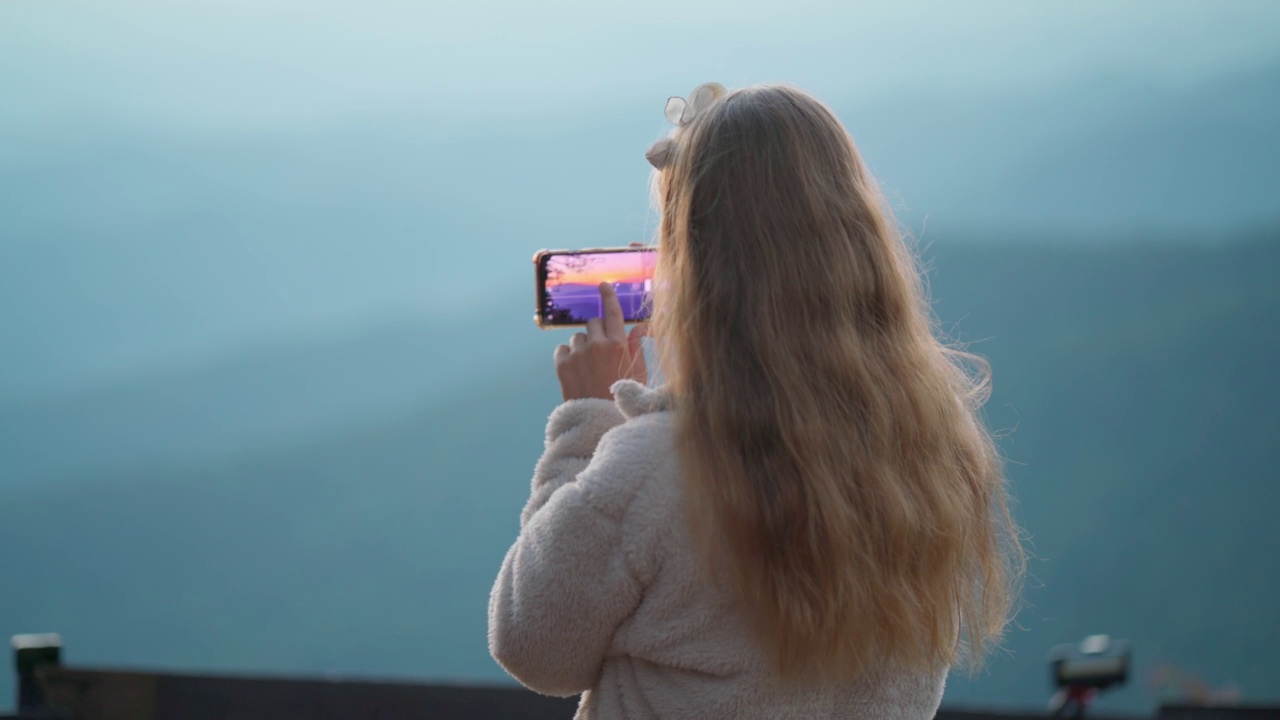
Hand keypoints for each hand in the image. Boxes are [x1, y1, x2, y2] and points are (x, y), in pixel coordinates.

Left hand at [555, 282, 646, 401]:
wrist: (597, 421)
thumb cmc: (622, 398)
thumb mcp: (637, 374)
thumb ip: (636, 348)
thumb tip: (638, 328)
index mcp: (618, 345)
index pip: (612, 312)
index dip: (608, 296)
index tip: (602, 285)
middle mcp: (598, 345)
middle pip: (593, 323)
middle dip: (596, 332)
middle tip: (600, 352)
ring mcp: (578, 353)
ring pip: (578, 337)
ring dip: (582, 346)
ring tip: (588, 368)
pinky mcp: (562, 364)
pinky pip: (562, 349)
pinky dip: (567, 356)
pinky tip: (576, 371)